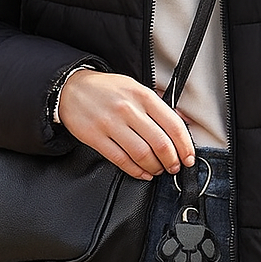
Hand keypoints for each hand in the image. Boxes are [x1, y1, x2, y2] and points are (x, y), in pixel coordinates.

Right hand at [56, 70, 195, 179]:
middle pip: (160, 143)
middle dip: (172, 160)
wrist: (71, 88)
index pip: (173, 124)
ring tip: (158, 170)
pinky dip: (135, 171)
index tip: (188, 157)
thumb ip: (159, 106)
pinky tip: (142, 172)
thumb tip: (184, 122)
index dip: (184, 145)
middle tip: (174, 167)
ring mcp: (111, 124)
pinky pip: (120, 160)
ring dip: (155, 167)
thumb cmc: (107, 90)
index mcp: (142, 96)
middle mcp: (128, 109)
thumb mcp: (135, 88)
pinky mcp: (96, 137)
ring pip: (142, 154)